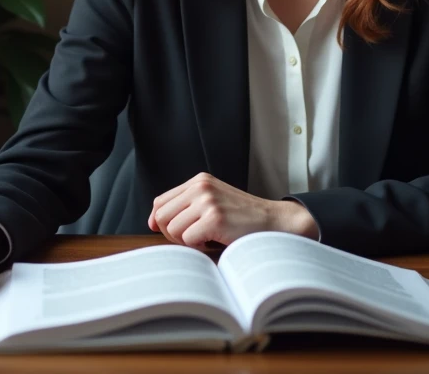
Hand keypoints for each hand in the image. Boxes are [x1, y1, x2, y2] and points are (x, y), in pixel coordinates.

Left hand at [148, 173, 317, 249]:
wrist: (275, 222)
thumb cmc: (243, 218)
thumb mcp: (214, 202)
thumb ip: (188, 206)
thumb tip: (153, 222)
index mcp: (199, 181)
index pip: (161, 202)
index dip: (158, 221)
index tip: (164, 233)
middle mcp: (201, 186)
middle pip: (161, 216)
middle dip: (171, 234)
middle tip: (191, 240)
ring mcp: (207, 201)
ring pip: (172, 230)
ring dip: (186, 242)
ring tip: (206, 239)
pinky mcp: (215, 217)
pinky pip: (187, 240)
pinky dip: (198, 247)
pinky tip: (214, 242)